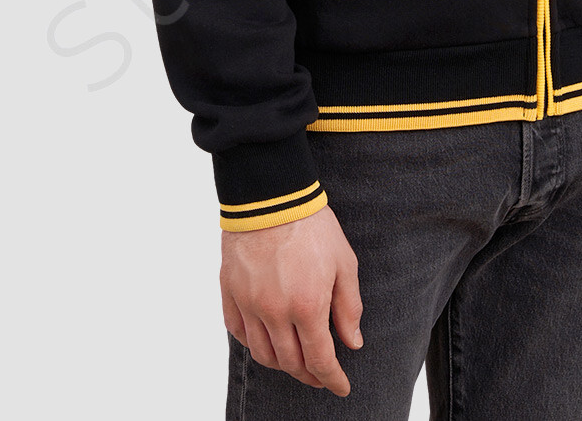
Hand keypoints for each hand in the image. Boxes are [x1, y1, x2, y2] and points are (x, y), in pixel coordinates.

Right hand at [220, 205, 363, 394]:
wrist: (271, 195)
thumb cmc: (311, 224)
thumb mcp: (344, 262)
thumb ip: (348, 306)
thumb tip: (351, 343)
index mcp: (307, 305)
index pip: (320, 359)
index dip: (332, 379)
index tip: (341, 387)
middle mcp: (274, 312)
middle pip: (290, 363)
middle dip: (309, 375)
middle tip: (321, 375)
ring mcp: (249, 304)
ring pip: (263, 354)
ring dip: (282, 364)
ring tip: (296, 360)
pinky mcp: (229, 292)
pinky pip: (238, 333)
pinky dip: (253, 344)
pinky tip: (266, 339)